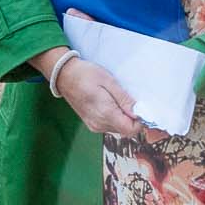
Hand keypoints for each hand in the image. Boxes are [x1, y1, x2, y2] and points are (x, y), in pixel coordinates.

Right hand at [47, 16, 140, 137]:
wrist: (64, 75)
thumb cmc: (86, 74)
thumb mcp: (109, 82)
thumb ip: (124, 100)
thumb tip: (139, 113)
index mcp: (105, 114)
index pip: (131, 130)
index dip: (140, 121)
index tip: (140, 107)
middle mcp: (99, 124)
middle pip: (126, 130)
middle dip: (132, 117)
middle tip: (127, 98)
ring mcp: (94, 126)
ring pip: (119, 128)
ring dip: (123, 117)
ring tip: (116, 98)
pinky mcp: (92, 124)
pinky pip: (110, 125)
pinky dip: (115, 117)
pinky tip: (110, 103)